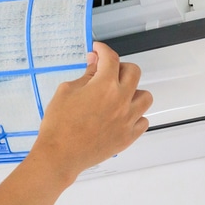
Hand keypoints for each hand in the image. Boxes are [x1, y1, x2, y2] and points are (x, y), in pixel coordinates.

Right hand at [30, 42, 152, 184]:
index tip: (98, 50)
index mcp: (104, 86)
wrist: (59, 155)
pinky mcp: (128, 137)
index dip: (103, 50)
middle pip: (134, 72)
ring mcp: (127, 120)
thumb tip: (94, 65)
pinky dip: (135, 114)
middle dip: (120, 66)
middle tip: (107, 71)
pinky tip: (122, 114)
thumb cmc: (58, 125)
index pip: (110, 58)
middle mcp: (121, 101)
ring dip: (133, 91)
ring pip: (145, 96)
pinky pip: (143, 120)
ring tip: (118, 94)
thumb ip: (85, 76)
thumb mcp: (66, 91)